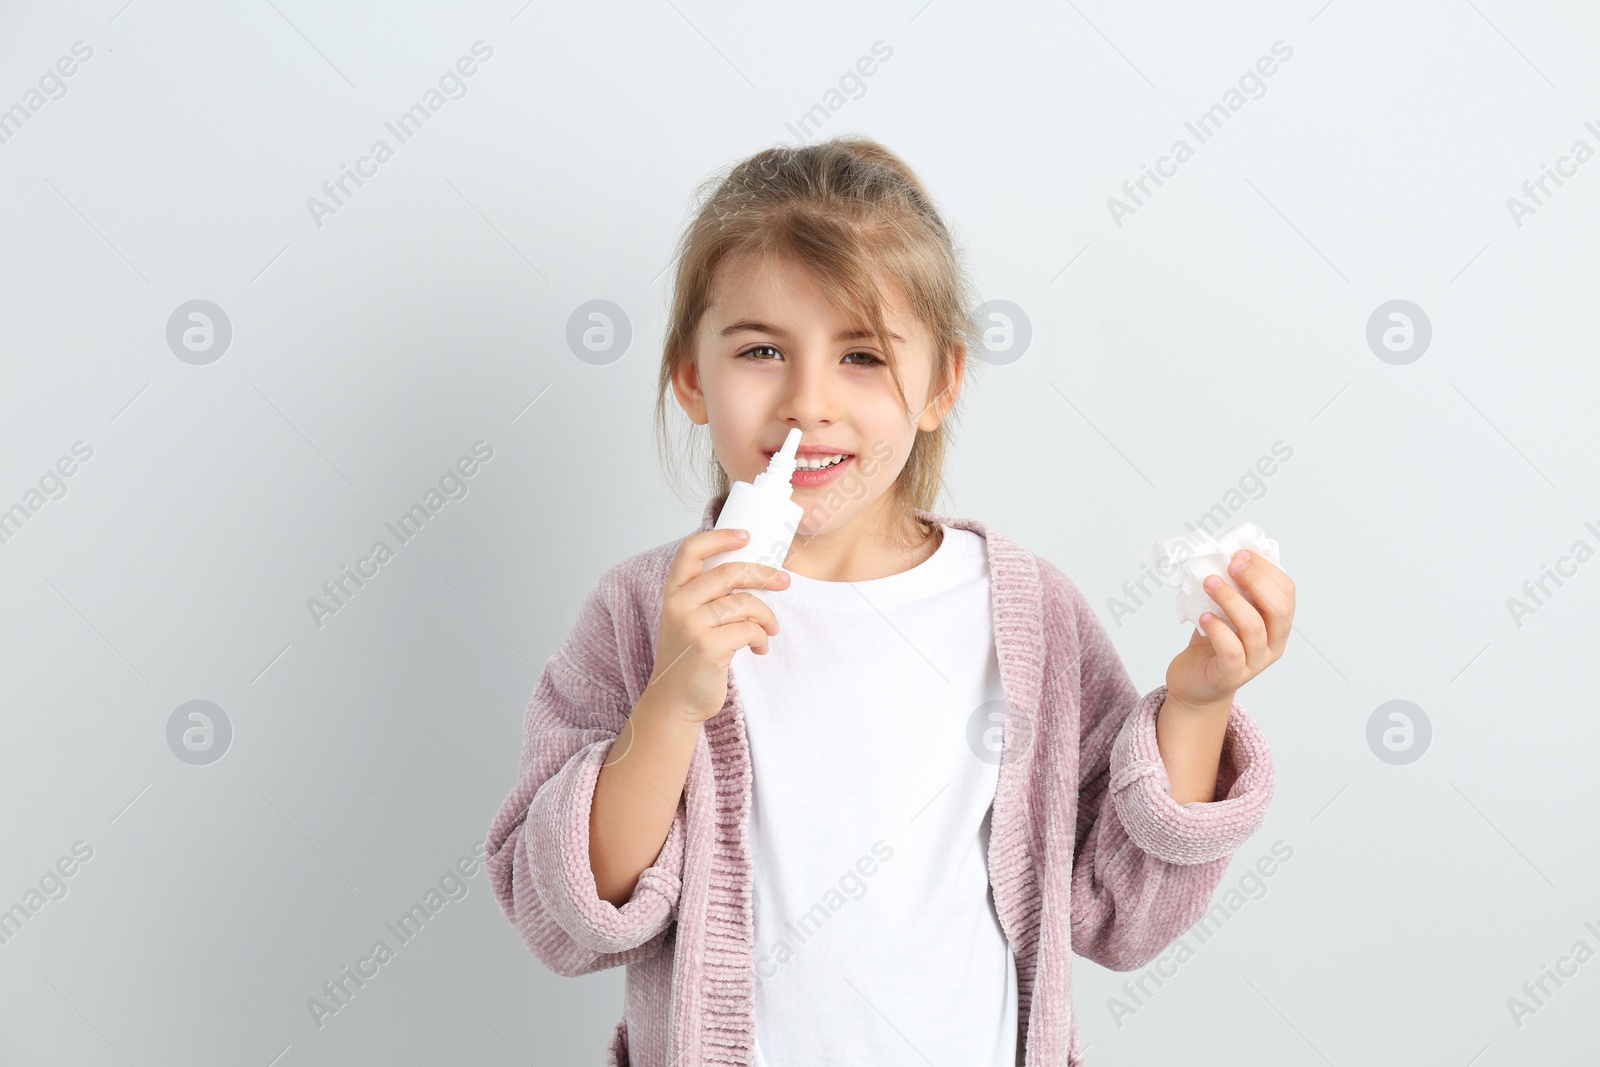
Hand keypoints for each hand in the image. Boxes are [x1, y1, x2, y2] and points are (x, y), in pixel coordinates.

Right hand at [646, 528, 789, 725]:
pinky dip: (761, 639)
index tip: (746, 536)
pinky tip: (759, 649)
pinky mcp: (707, 646)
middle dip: (764, 574)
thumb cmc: (690, 658)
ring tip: (770, 630)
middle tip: (784, 582)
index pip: (691, 550)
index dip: (719, 537)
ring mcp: (691, 625)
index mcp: (674, 592)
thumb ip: (708, 596)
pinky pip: (749, 630)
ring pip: (745, 603)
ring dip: (766, 617)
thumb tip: (755, 573)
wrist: (675, 701)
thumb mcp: (689, 619)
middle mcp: (678, 604)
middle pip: (729, 572)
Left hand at [1165, 549, 1294, 711]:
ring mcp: (1255, 662)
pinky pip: (1232, 650)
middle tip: (1230, 564)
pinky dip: (1218, 629)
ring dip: (1231, 599)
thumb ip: (1235, 590)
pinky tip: (1204, 616)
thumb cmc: (1212, 642)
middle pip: (1277, 609)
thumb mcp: (1227, 611)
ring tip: (1209, 583)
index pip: (1286, 593)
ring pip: (1254, 627)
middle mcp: (1273, 644)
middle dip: (1255, 580)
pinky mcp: (1232, 675)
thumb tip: (1230, 556)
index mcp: (1277, 625)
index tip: (1241, 554)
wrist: (1194, 683)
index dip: (1266, 570)